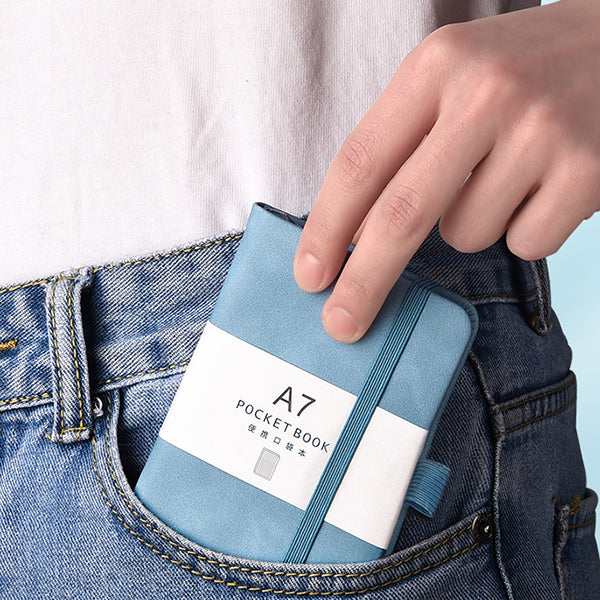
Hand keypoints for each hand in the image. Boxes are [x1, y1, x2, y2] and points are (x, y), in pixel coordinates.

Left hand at [293, 0, 599, 342]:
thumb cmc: (517, 73)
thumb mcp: (449, 80)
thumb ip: (399, 145)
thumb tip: (352, 237)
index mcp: (436, 66)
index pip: (359, 163)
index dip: (326, 228)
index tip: (309, 276)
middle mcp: (486, 93)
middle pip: (402, 215)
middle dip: (363, 281)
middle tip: (341, 323)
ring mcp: (542, 131)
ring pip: (466, 235)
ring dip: (472, 224)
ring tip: (505, 175)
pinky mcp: (589, 171)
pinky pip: (524, 244)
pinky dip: (523, 229)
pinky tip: (544, 186)